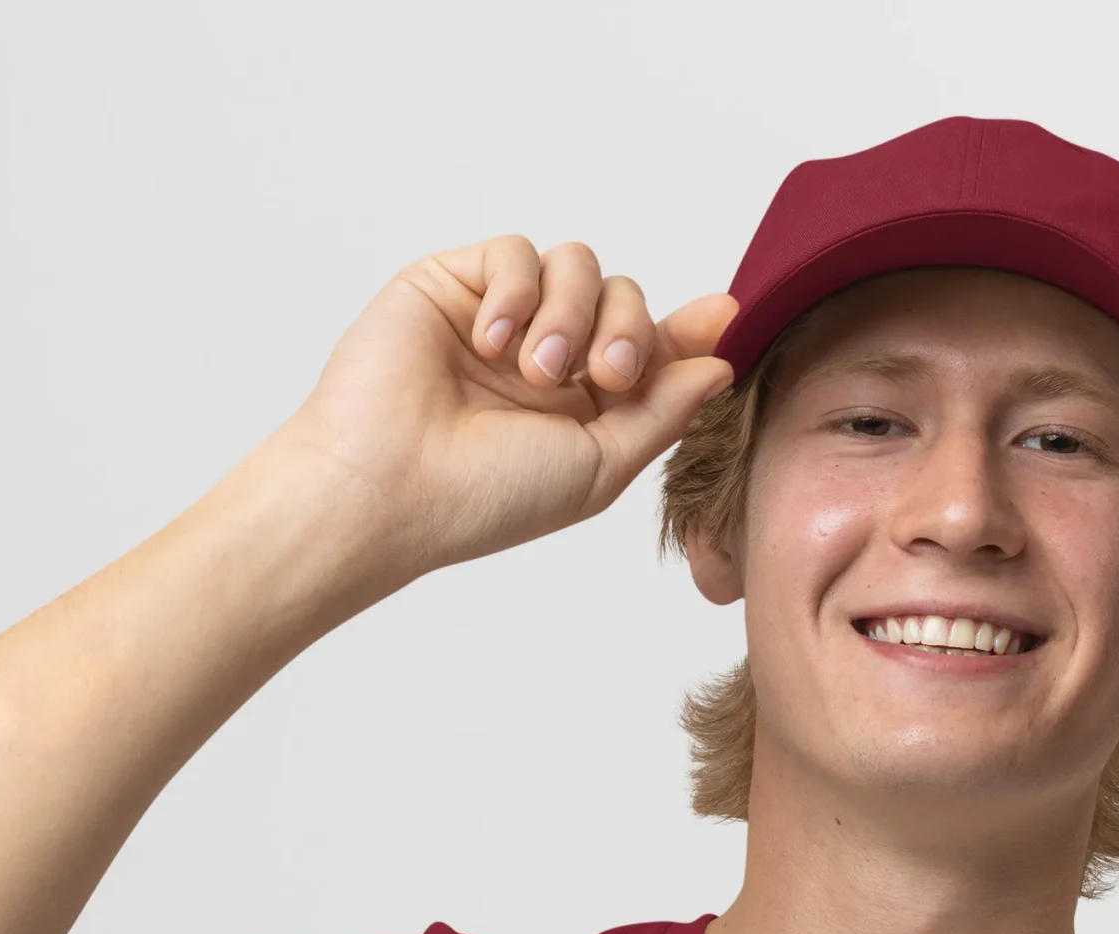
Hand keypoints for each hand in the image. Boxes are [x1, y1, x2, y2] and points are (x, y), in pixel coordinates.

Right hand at [270, 238, 736, 583]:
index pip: (652, 348)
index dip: (689, 330)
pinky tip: (491, 344)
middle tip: (606, 378)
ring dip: (572, 314)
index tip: (726, 317)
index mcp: (587, 407)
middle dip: (630, 331)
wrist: (391, 486)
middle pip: (625, 296)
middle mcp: (550, 357)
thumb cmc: (488, 497)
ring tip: (538, 372)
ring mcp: (504, 318)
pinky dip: (517, 293)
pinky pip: (517, 252)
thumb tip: (720, 363)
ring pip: (577, 265)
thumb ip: (662, 412)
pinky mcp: (455, 283)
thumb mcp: (600, 467)